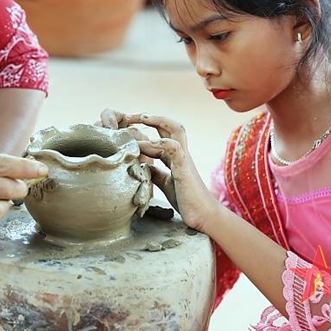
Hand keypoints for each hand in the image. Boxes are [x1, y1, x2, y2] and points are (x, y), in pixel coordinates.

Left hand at [99, 108, 218, 230]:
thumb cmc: (186, 200)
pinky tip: (150, 143)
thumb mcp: (164, 183)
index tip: (126, 125)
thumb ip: (154, 173)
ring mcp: (184, 159)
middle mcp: (180, 153)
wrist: (203, 216)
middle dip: (150, 117)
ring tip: (142, 118)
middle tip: (130, 115)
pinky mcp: (185, 168)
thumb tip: (142, 165)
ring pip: (176, 130)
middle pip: (169, 125)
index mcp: (174, 156)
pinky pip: (175, 148)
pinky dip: (162, 142)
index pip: (160, 134)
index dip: (145, 127)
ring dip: (158, 121)